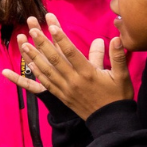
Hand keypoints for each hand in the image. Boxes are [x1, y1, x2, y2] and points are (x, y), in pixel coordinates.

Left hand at [0, 13, 132, 118]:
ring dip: (34, 56)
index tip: (52, 26)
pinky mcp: (61, 96)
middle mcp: (74, 80)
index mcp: (88, 73)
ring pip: (46, 70)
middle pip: (55, 59)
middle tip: (33, 29)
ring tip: (24, 44)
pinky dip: (36, 73)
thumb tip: (116, 38)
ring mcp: (65, 89)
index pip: (71, 52)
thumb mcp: (122, 76)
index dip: (61, 38)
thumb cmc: (118, 96)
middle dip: (42, 43)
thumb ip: (117, 56)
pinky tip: (29, 64)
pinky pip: (46, 83)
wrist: (111, 121)